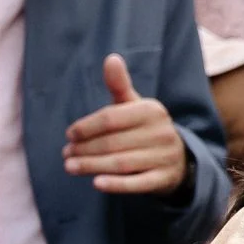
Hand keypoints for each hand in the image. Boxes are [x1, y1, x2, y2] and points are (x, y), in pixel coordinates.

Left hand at [64, 55, 190, 195]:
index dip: (86, 127)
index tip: (69, 134)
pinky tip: (96, 183)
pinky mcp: (162, 179)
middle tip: (66, 154)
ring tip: (70, 167)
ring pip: (121, 163)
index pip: (111, 118)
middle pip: (113, 142)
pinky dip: (116, 184)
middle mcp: (160, 132)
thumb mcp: (135, 106)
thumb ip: (120, 85)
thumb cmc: (145, 129)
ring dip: (92, 166)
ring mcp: (163, 157)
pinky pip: (137, 184)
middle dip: (84, 149)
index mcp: (151, 110)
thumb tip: (110, 58)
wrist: (177, 159)